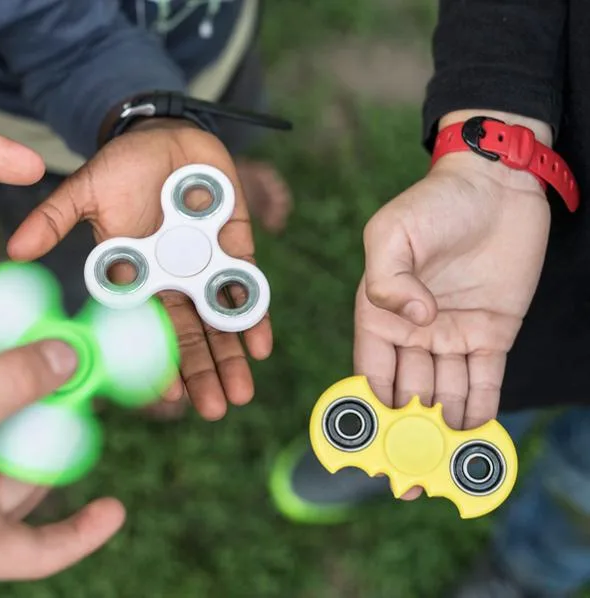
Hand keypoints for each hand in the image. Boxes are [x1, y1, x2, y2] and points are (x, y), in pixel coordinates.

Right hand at [0, 340, 124, 578]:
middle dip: (50, 448)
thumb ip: (15, 385)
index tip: (115, 506)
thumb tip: (73, 364)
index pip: (31, 554)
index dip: (79, 534)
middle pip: (18, 492)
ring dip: (21, 415)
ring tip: (51, 372)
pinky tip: (5, 362)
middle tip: (80, 399)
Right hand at [8, 119, 271, 419]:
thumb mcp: (84, 191)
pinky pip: (247, 286)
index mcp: (135, 278)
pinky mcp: (235, 245)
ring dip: (231, 357)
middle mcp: (171, 281)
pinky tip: (262, 346)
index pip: (145, 329)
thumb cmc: (120, 166)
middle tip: (214, 409)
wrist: (162, 134)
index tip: (164, 395)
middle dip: (201, 373)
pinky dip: (254, 314)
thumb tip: (13, 250)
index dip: (156, 361)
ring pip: (220, 321)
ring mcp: (204, 266)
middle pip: (189, 335)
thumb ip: (54, 220)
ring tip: (241, 394)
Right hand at [355, 110, 552, 497]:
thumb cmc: (432, 204)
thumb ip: (388, 278)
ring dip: (441, 428)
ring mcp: (453, 334)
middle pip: (406, 393)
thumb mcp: (391, 232)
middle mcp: (413, 331)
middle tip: (407, 472)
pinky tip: (473, 435)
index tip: (368, 444)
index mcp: (378, 313)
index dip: (369, 408)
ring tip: (441, 464)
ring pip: (445, 392)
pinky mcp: (493, 333)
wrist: (494, 186)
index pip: (370, 372)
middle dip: (405, 432)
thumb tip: (414, 320)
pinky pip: (485, 379)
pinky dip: (480, 409)